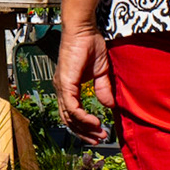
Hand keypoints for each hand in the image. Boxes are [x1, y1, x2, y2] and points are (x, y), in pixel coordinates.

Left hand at [56, 20, 115, 142]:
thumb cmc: (90, 45)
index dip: (84, 126)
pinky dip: (82, 118)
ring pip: (69, 116)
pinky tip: (95, 122)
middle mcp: (60, 88)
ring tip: (99, 134)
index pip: (71, 113)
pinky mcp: (65, 83)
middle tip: (99, 140)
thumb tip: (109, 106)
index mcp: (67, 86)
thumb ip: (102, 89)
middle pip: (68, 119)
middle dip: (84, 132)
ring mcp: (61, 86)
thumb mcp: (101, 72)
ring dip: (84, 128)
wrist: (84, 29)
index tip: (99, 133)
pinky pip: (71, 107)